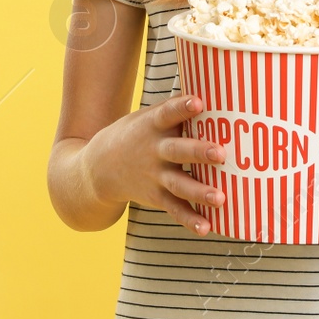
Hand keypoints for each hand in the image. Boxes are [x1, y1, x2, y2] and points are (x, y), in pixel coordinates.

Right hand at [83, 93, 227, 235]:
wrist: (98, 167)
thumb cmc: (136, 134)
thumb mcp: (148, 116)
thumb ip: (176, 110)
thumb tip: (213, 90)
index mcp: (153, 125)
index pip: (168, 113)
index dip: (183, 107)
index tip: (198, 102)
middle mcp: (154, 151)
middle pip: (177, 151)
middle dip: (199, 152)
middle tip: (220, 154)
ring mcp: (154, 176)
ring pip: (179, 184)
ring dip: (199, 192)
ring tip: (220, 198)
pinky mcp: (155, 197)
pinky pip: (174, 209)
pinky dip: (190, 220)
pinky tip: (207, 227)